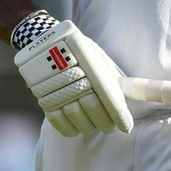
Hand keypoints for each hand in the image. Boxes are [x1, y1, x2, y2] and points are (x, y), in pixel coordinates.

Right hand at [14, 20, 133, 136]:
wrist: (47, 39)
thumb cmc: (81, 50)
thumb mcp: (99, 56)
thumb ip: (110, 75)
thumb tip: (130, 95)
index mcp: (91, 61)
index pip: (108, 94)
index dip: (118, 114)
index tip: (126, 127)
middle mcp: (73, 71)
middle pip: (92, 106)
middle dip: (103, 121)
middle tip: (108, 127)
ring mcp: (54, 82)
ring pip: (74, 113)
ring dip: (86, 125)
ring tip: (93, 128)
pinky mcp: (40, 92)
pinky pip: (54, 118)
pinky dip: (66, 128)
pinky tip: (75, 131)